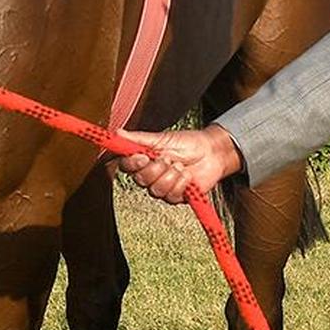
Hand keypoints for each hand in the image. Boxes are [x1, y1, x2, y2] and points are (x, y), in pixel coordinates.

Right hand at [117, 125, 242, 203]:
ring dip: (171, 175)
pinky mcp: (175, 196)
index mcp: (143, 160)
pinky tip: (187, 175)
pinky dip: (182, 182)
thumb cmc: (188, 143)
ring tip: (180, 166)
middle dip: (157, 169)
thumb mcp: (162, 138)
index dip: (133, 163)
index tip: (143, 157)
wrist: (211, 153)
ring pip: (156, 189)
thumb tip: (118, 132)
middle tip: (168, 158)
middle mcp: (149, 176)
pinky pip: (172, 195)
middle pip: (140, 180)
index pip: (126, 166)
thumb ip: (138, 138)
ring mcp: (162, 187)